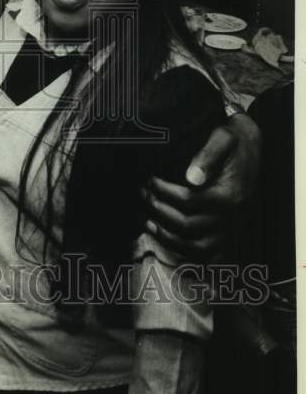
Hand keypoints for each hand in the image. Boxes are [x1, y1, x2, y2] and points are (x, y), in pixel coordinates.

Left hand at [144, 113, 260, 260]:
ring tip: (146, 219)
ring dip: (165, 236)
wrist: (250, 149)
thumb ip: (208, 155)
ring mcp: (230, 230)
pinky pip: (203, 256)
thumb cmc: (232, 141)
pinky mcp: (226, 236)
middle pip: (187, 225)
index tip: (149, 180)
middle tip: (143, 194)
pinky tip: (162, 236)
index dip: (163, 191)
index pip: (189, 201)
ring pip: (193, 247)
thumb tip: (192, 177)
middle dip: (159, 210)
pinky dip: (180, 252)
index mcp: (230, 195)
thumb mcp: (224, 137)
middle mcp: (232, 217)